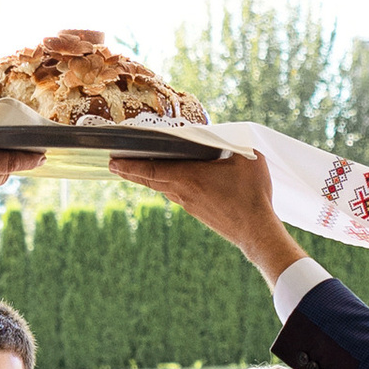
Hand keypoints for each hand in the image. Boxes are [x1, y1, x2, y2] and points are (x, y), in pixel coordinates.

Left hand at [109, 142, 299, 281]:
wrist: (256, 231)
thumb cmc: (252, 193)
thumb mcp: (246, 157)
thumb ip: (231, 142)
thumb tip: (220, 137)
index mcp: (189, 177)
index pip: (152, 169)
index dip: (130, 165)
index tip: (112, 161)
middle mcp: (183, 193)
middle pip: (151, 179)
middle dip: (131, 171)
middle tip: (114, 165)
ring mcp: (190, 205)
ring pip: (163, 188)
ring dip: (149, 178)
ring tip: (139, 169)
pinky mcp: (198, 213)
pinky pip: (177, 194)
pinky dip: (166, 185)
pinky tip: (171, 180)